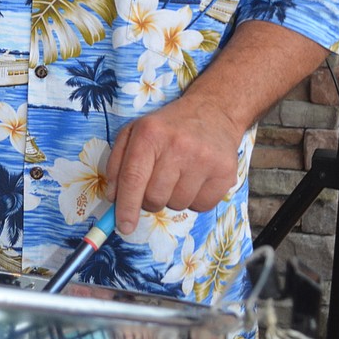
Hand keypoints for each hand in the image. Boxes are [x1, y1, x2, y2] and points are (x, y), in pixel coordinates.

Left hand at [104, 93, 241, 235]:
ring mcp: (204, 159)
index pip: (133, 178)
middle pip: (154, 198)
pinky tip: (196, 179)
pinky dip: (195, 200)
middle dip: (150, 200)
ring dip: (173, 198)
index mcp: (150, 133)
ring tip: (179, 175)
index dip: (126, 207)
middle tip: (157, 183)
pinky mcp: (225, 172)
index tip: (123, 227)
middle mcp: (178, 145)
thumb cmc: (167, 127)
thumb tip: (114, 198)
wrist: (213, 111)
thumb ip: (118, 163)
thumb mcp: (135, 132)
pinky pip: (202, 207)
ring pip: (177, 205)